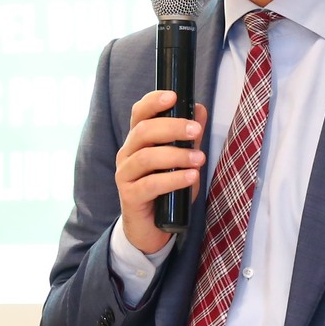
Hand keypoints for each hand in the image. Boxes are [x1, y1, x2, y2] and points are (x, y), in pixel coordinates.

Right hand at [115, 91, 208, 254]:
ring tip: (199, 158)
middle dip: (172, 127)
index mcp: (138, 141)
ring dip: (176, 155)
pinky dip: (174, 179)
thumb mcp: (181, 161)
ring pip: (147, 157)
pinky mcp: (129, 196)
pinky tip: (191, 177)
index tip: (174, 96)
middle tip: (196, 130)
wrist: (150, 229)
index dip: (153, 102)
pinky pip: (151, 184)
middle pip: (144, 131)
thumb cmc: (166, 190)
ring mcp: (125, 175)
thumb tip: (199, 110)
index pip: (139, 114)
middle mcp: (127, 154)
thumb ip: (188, 138)